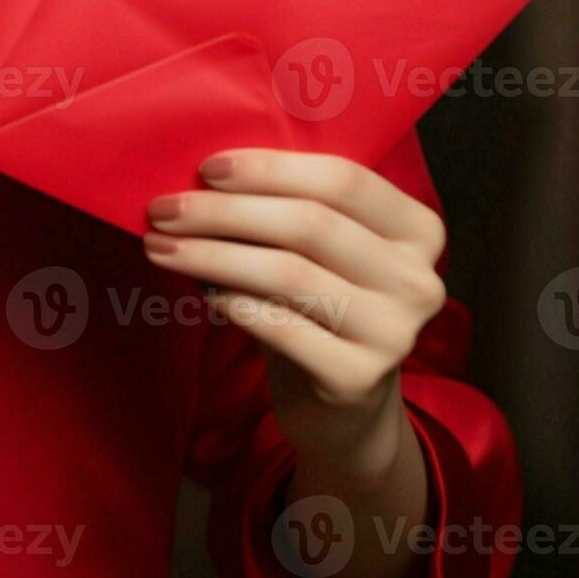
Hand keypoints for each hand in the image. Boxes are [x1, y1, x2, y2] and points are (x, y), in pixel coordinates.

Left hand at [142, 149, 447, 484]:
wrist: (343, 409)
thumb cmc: (321, 310)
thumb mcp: (323, 254)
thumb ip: (288, 210)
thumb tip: (202, 180)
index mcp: (418, 230)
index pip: (344, 181)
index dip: (271, 169)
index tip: (206, 168)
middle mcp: (418, 279)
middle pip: (310, 224)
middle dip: (224, 212)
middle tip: (163, 210)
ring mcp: (394, 333)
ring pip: (288, 273)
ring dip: (213, 255)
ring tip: (160, 247)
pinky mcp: (357, 378)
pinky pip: (279, 326)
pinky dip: (232, 302)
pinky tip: (201, 293)